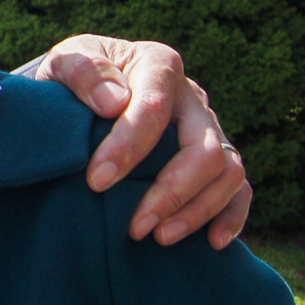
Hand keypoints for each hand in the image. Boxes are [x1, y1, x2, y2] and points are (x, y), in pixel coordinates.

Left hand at [32, 36, 250, 249]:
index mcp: (157, 66)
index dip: (128, 146)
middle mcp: (191, 98)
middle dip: (172, 191)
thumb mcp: (65, 62)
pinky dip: (232, 216)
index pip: (154, 106)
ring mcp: (208, 129)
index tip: (97, 181)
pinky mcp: (215, 158)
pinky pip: (239, 188)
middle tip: (135, 227)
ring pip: (228, 171)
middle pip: (204, 147)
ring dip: (198, 210)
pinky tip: (211, 243)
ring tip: (160, 237)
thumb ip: (83, 71)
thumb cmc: (74, 78)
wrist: (84, 91)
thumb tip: (114, 102)